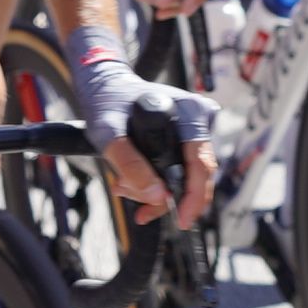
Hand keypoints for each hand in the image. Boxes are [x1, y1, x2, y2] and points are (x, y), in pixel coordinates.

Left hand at [64, 30, 215, 224]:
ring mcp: (194, 129)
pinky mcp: (185, 137)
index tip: (182, 220)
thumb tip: (158, 197)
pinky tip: (132, 184)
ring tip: (124, 188)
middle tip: (140, 210)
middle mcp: (199, 119)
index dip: (194, 197)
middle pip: (196, 175)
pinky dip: (156, 182)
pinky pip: (179, 169)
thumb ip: (130, 165)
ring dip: (156, 191)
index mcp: (190, 112)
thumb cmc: (106, 102)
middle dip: (166, 197)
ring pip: (185, 176)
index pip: (202, 164)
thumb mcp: (108, 133)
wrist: (105, 87)